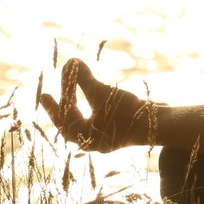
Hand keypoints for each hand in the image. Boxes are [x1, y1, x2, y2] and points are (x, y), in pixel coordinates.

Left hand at [38, 58, 155, 151]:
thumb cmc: (127, 112)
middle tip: (50, 94)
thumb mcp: (102, 93)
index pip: (64, 122)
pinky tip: (94, 95)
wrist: (159, 124)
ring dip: (78, 105)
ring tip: (71, 92)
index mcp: (86, 139)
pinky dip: (92, 106)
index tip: (44, 94)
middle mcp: (95, 142)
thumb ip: (83, 79)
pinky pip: (98, 119)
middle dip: (65, 105)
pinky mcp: (119, 131)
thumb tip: (70, 61)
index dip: (53, 107)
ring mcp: (108, 138)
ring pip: (86, 122)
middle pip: (73, 123)